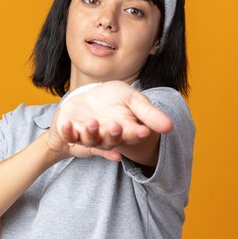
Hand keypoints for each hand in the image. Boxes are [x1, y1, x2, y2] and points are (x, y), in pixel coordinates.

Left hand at [46, 80, 172, 160]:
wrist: (89, 98)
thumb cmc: (114, 100)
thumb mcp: (133, 100)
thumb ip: (149, 114)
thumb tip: (170, 127)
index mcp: (124, 131)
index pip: (132, 135)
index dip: (137, 134)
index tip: (143, 131)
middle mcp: (106, 137)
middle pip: (111, 140)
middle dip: (114, 135)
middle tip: (116, 127)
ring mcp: (88, 136)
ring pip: (91, 140)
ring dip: (92, 134)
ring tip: (93, 123)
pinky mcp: (71, 132)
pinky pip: (69, 136)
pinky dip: (68, 132)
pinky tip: (67, 124)